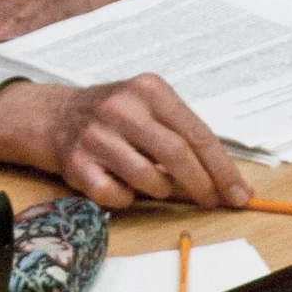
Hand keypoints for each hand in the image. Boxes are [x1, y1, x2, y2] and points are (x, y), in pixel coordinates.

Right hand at [0, 73, 249, 208]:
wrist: (52, 115)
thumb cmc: (114, 117)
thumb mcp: (149, 109)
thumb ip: (182, 137)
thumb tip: (225, 182)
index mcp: (149, 90)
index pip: (197, 134)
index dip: (222, 169)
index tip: (239, 194)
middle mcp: (122, 107)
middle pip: (177, 155)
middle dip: (202, 186)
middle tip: (212, 202)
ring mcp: (96, 135)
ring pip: (149, 180)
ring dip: (160, 191)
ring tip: (154, 184)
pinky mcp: (76, 162)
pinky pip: (116, 195)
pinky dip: (126, 198)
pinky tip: (121, 184)